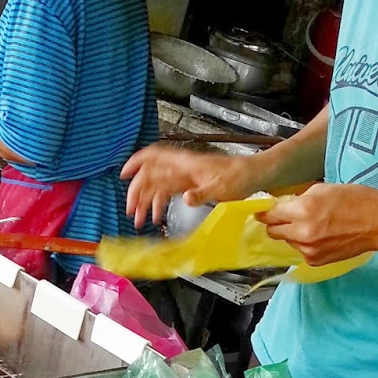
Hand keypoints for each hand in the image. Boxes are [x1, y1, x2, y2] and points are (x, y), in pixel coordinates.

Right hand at [120, 143, 251, 227]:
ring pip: (157, 186)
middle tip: (131, 210)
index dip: (137, 162)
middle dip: (138, 192)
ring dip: (147, 202)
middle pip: (151, 175)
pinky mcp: (190, 185)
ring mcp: (184, 177)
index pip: (154, 156)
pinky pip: (168, 193)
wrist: (253, 175)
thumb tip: (184, 198)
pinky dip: (160, 204)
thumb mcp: (221, 187)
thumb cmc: (239, 177)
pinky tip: (157, 218)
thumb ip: (201, 193)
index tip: (124, 174)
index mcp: (185, 164)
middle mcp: (181, 168)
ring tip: (139, 220)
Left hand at [262, 182, 377, 263]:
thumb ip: (299, 198)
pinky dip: (305, 243)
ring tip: (314, 224)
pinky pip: (300, 251)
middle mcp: (302, 234)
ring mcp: (308, 250)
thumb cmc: (356, 200)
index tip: (263, 210)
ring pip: (287, 241)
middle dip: (276, 223)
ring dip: (293, 233)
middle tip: (287, 215)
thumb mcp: (323, 189)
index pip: (269, 215)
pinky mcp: (315, 261)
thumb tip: (283, 205)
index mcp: (303, 211)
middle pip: (272, 231)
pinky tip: (322, 235)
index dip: (265, 211)